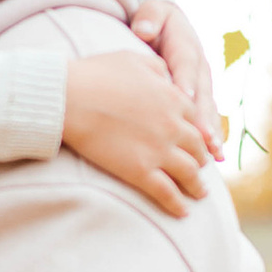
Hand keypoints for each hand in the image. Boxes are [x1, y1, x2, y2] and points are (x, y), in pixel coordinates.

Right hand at [62, 48, 209, 217]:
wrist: (69, 98)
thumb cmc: (96, 74)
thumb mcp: (134, 59)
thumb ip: (159, 68)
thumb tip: (169, 77)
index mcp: (174, 99)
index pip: (197, 122)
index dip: (200, 134)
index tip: (200, 143)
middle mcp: (174, 126)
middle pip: (198, 149)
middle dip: (201, 160)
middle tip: (200, 169)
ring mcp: (159, 150)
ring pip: (190, 173)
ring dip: (198, 186)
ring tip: (200, 194)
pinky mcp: (141, 171)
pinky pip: (167, 193)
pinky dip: (178, 205)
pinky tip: (183, 212)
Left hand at [129, 0, 223, 151]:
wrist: (168, 25)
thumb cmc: (154, 22)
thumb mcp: (151, 13)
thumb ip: (149, 18)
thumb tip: (144, 29)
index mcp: (186, 46)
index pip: (185, 64)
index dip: (185, 81)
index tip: (183, 97)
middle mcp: (200, 68)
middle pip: (202, 95)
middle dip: (204, 117)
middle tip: (203, 138)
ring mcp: (203, 85)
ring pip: (208, 110)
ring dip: (212, 132)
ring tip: (213, 152)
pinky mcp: (202, 99)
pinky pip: (208, 119)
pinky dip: (212, 137)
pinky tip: (216, 157)